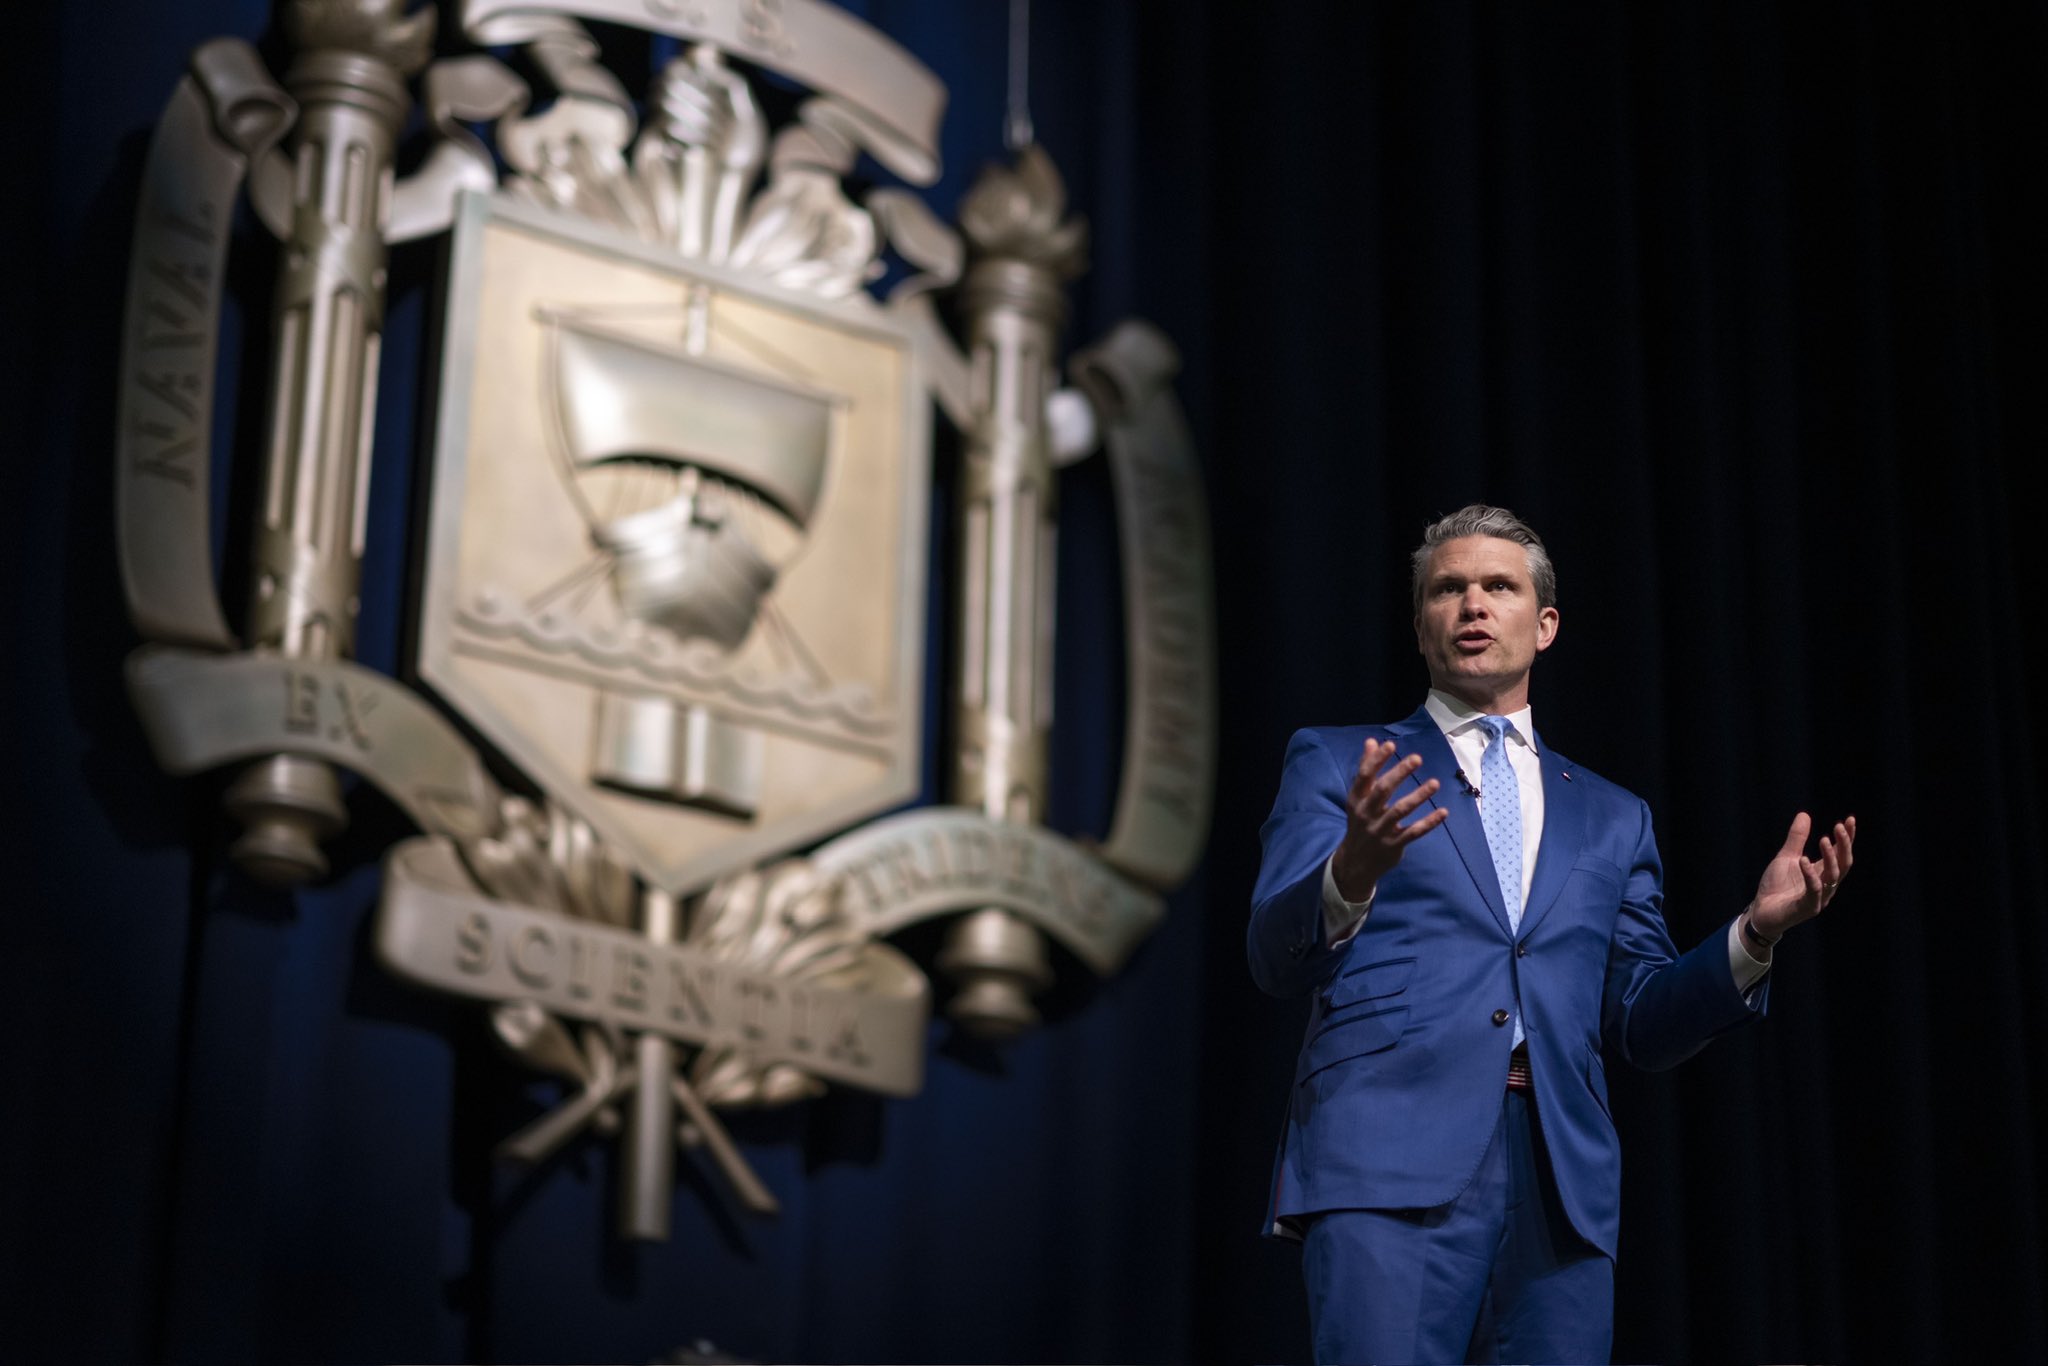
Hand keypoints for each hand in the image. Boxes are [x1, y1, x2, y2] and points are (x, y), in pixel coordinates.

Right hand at [1329, 739, 1447, 901]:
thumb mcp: (1358, 798)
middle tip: (1417, 758)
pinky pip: (1413, 832)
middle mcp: (1366, 813)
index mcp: (1356, 799)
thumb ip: (1366, 769)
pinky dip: (1428, 823)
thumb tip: (1371, 741)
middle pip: (1382, 791)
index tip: (1390, 745)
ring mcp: (1379, 830)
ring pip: (1399, 811)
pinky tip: (1443, 812)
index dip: (1376, 760)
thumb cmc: (1361, 822)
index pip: (1364, 776)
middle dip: (1398, 773)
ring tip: (1435, 783)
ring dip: (1417, 796)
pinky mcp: (1394, 844)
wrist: (1356, 862)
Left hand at [1745, 812, 1856, 943]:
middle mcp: (1826, 885)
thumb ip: (1796, 839)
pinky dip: (1810, 874)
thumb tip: (1804, 814)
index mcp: (1823, 873)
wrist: (1761, 911)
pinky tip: (1803, 860)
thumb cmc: (1776, 886)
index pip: (1841, 854)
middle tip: (1839, 826)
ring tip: (1824, 839)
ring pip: (1833, 876)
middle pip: (1843, 864)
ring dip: (1830, 857)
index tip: (1850, 819)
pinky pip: (1813, 890)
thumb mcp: (1786, 857)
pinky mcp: (1807, 908)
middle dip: (1844, 845)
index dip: (1847, 838)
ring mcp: (1819, 898)